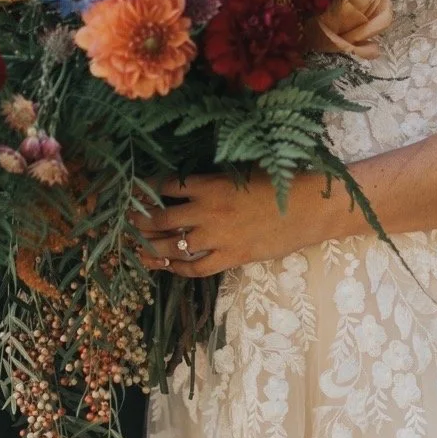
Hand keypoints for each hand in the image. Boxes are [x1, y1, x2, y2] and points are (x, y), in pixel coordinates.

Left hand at [139, 171, 351, 278]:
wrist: (311, 206)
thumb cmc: (281, 180)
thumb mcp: (243, 168)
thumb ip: (215, 175)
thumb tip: (189, 178)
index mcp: (209, 183)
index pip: (165, 185)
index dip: (145, 188)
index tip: (133, 190)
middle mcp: (207, 210)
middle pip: (160, 218)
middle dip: (138, 220)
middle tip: (125, 221)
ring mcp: (218, 237)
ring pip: (172, 246)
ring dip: (150, 247)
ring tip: (135, 247)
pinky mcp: (231, 257)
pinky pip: (196, 268)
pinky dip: (178, 269)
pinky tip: (167, 266)